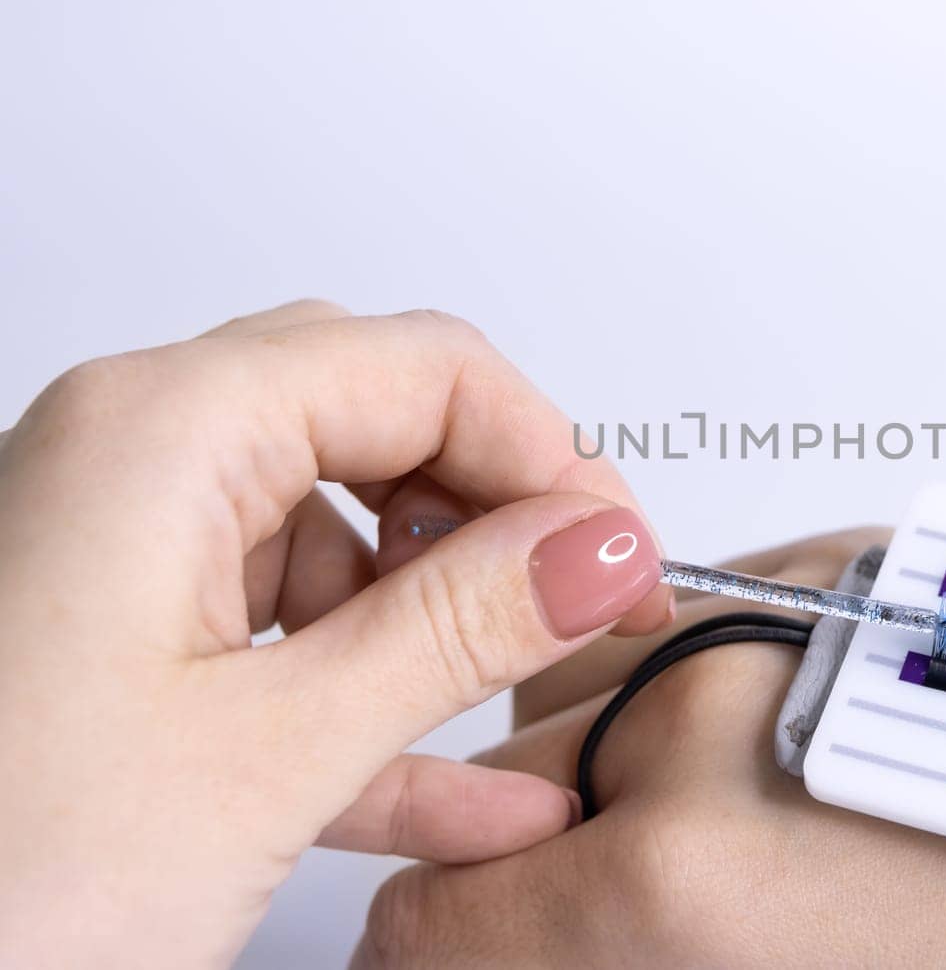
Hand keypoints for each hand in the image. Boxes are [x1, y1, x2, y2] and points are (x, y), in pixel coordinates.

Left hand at [0, 301, 672, 968]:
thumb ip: (456, 628)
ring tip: (513, 696)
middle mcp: (130, 460)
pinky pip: (283, 631)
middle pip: (377, 420)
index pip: (423, 368)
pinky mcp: (118, 642)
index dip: (550, 455)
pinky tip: (461, 784)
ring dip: (438, 616)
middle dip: (496, 514)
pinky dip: (372, 694)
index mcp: (160, 433)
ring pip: (336, 531)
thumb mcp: (266, 754)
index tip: (621, 552)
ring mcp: (119, 550)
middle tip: (583, 596)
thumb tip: (595, 546)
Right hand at [351, 532, 945, 967]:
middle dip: (533, 853)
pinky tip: (781, 745)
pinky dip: (687, 685)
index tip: (478, 955)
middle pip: (494, 785)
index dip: (441, 950)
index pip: (426, 918)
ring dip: (604, 753)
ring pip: (577, 682)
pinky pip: (685, 628)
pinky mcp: (838, 569)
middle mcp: (697, 731)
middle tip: (628, 905)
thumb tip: (575, 945)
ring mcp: (769, 624)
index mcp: (673, 886)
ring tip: (712, 817)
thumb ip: (637, 964)